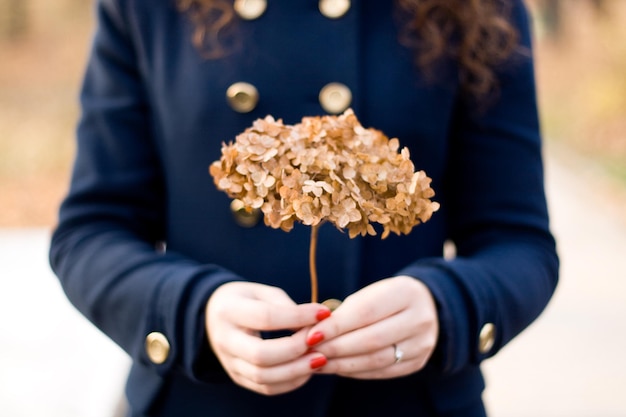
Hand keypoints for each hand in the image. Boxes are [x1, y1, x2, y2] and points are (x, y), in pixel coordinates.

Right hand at [205, 282, 330, 394]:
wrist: (213, 315)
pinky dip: (290, 382)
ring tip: (319, 358)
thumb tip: (314, 328)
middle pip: (261, 354)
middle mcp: (225, 340)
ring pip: (263, 377)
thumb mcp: (263, 292)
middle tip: (320, 341)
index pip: (266, 317)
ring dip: (296, 370)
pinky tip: (307, 370)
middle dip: (296, 350)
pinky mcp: (237, 377)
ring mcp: (229, 362)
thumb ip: (287, 307)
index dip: (298, 317)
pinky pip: (265, 388)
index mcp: (229, 311)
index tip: (323, 314)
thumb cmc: (246, 299)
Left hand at [305, 276, 437, 378]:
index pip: (366, 312)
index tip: (311, 334)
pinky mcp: (417, 362)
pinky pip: (381, 371)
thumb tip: (311, 331)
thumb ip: (345, 311)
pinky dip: (355, 371)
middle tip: (310, 351)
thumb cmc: (386, 299)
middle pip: (371, 339)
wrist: (426, 307)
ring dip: (342, 363)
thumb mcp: (370, 294)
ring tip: (318, 362)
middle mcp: (419, 319)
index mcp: (405, 293)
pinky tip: (337, 368)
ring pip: (376, 360)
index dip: (336, 326)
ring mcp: (421, 343)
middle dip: (336, 347)